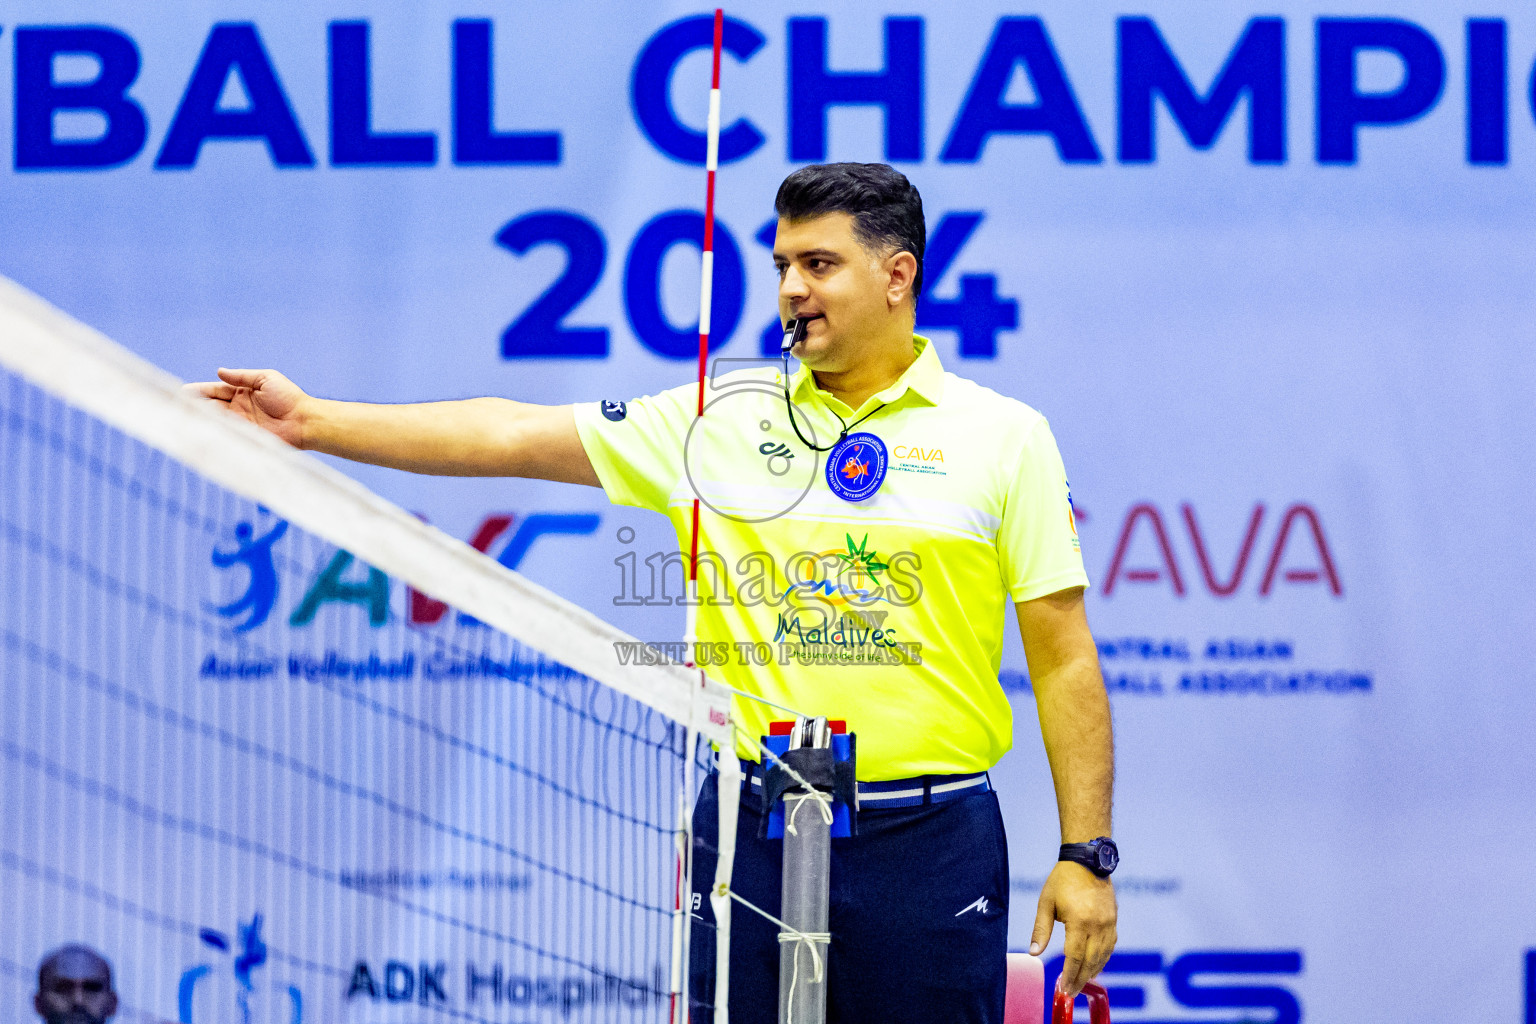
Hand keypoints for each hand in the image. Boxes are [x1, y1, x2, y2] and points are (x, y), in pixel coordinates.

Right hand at [185, 368, 308, 447]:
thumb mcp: (266, 379)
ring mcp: (241, 423)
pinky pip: (225, 433)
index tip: (182, 391)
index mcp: (242, 392)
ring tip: (181, 416)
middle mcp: (238, 407)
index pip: (215, 390)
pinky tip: (198, 430)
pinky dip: (213, 432)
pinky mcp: (245, 436)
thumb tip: (219, 372)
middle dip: (195, 404)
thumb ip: (242, 376)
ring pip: (215, 419)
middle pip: (211, 405)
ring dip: (200, 418)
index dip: (199, 390)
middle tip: (176, 404)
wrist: (304, 421)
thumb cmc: (289, 397)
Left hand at [1029, 860, 1116, 997]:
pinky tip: (1095, 966)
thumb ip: (1041, 930)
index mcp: (1079, 921)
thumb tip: (1034, 953)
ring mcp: (1109, 923)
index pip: (1075, 957)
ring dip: (1092, 971)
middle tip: (1071, 992)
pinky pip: (1110, 945)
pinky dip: (1103, 959)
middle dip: (1080, 979)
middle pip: (1090, 961)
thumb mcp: (1046, 903)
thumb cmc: (1062, 881)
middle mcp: (1097, 925)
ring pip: (1103, 955)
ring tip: (1081, 982)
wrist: (1087, 861)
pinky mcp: (1114, 920)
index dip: (1070, 975)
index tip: (1064, 988)